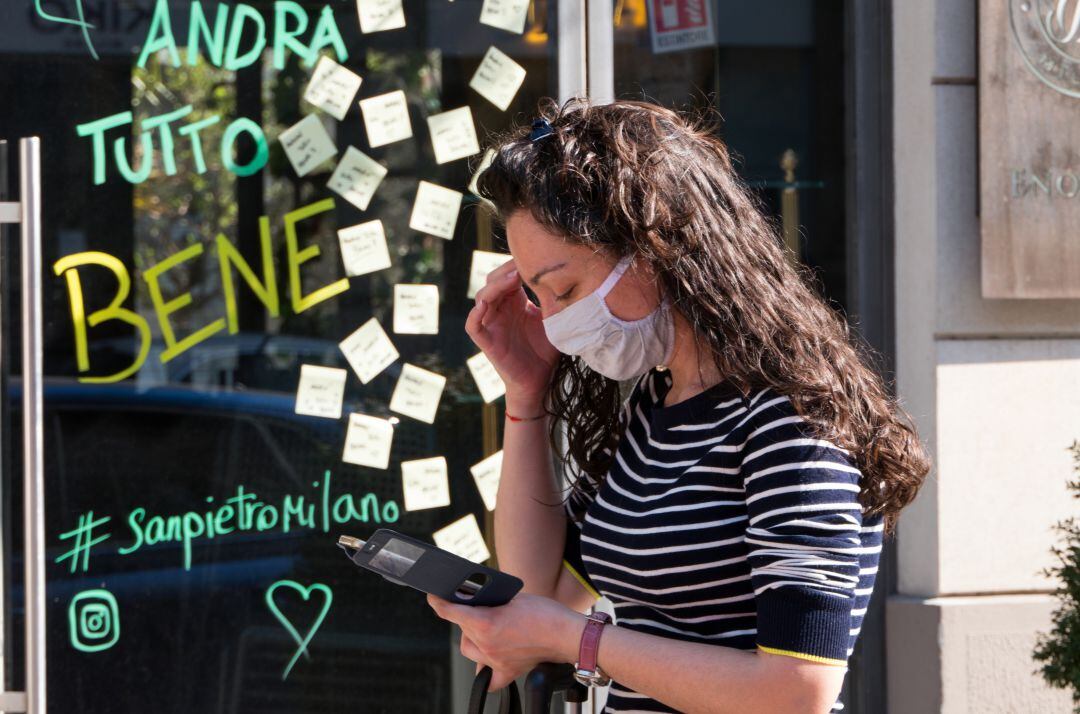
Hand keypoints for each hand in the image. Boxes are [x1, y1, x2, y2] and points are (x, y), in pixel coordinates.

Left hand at [426, 591, 583, 691]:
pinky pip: (488, 678)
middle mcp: (487, 645)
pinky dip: (485, 671)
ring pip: (470, 651)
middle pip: (462, 631)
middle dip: (465, 618)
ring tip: (486, 629)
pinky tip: (489, 661)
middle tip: (478, 609)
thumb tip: (474, 602)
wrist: (567, 634)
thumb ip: (490, 602)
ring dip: (472, 638)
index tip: (433, 597)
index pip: (451, 613)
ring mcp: (495, 661)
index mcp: (486, 623)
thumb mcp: (512, 598)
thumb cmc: (545, 614)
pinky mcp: (507, 671)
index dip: (438, 603)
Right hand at [466, 260, 559, 404]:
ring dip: (495, 285)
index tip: (535, 255)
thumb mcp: (553, 319)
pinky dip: (476, 314)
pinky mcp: (485, 341)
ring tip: (513, 277)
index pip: (509, 274)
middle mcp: (500, 309)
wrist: (541, 380)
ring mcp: (490, 324)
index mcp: (514, 301)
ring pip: (482, 297)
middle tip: (524, 263)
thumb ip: (554, 298)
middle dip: (506, 269)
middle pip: (493, 280)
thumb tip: (569, 275)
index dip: (517, 264)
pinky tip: (486, 304)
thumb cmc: (547, 350)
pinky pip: (473, 324)